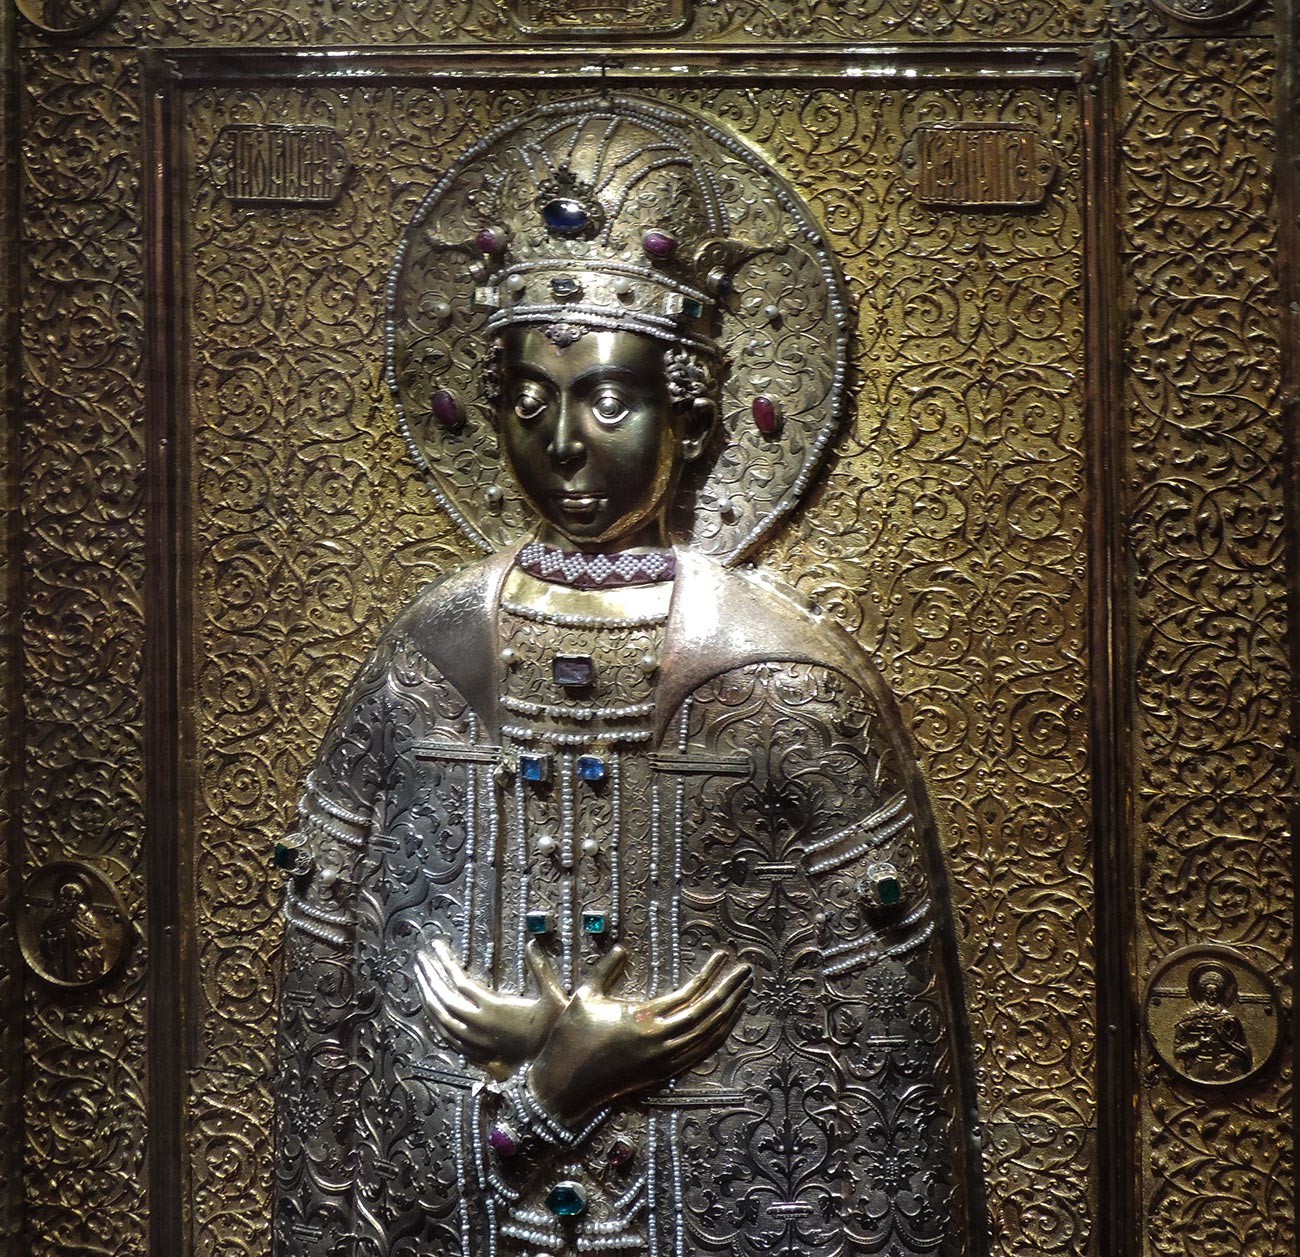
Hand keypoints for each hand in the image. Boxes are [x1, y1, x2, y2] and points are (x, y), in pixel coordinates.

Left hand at [415, 937, 566, 1078]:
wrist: (554, 1066)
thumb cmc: (554, 1029)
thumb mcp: (553, 996)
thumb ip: (541, 969)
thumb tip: (532, 943)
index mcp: (494, 1009)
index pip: (460, 981)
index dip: (446, 962)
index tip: (436, 946)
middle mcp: (479, 1026)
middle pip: (444, 999)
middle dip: (430, 976)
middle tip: (420, 959)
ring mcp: (475, 1042)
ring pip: (441, 1019)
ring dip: (428, 997)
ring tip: (420, 979)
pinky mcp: (476, 1054)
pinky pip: (447, 1037)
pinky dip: (435, 1021)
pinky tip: (431, 1011)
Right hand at [527, 946, 753, 1126]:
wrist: (562, 1088)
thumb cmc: (569, 1038)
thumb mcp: (585, 996)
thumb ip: (606, 970)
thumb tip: (622, 948)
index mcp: (642, 1019)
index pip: (688, 993)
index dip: (709, 973)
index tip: (723, 956)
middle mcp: (658, 1042)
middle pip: (707, 1013)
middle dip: (730, 990)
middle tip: (747, 971)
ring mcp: (663, 1062)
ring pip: (708, 1036)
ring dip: (730, 1013)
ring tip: (744, 992)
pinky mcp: (661, 1075)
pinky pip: (699, 1054)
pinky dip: (717, 1037)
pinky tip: (726, 1024)